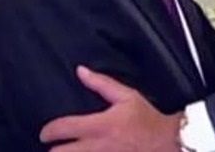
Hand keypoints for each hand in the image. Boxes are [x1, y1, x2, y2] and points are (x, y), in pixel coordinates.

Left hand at [40, 66, 180, 151]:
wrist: (170, 143)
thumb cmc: (148, 119)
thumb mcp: (127, 97)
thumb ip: (102, 84)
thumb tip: (80, 71)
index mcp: (100, 125)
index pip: (64, 128)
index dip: (48, 131)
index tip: (44, 133)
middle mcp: (98, 146)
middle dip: (53, 151)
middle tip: (52, 148)